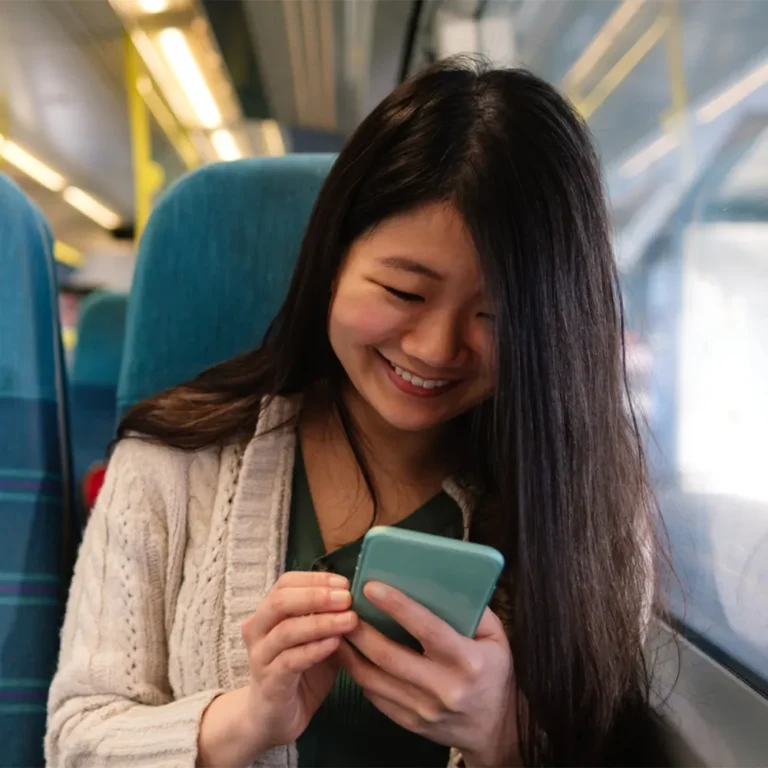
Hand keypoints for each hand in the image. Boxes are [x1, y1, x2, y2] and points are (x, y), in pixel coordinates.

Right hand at [241, 571, 356, 751]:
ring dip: (321, 622)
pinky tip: (335, 644)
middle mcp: (258, 629)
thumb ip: (329, 618)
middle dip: (317, 596)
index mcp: (269, 612)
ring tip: (350, 620)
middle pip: (281, 601)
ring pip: (286, 630)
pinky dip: (314, 649)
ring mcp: (260, 656)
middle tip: (347, 598)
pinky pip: (290, 661)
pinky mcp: (269, 682)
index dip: (315, 579)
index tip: (344, 582)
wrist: (274, 717)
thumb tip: (358, 597)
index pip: (286, 583)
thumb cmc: (299, 671)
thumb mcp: (317, 639)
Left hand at [335, 582, 520, 766]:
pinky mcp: (410, 723)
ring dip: (350, 653)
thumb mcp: (496, 637)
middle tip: (343, 608)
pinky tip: (350, 656)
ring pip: (374, 679)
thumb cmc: (494, 672)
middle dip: (361, 630)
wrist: (497, 729)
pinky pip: (375, 697)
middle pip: (390, 655)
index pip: (427, 629)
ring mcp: (424, 709)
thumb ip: (473, 610)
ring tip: (336, 630)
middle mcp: (444, 688)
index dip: (397, 607)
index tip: (372, 587)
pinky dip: (359, 674)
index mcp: (467, 661)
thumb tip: (439, 581)